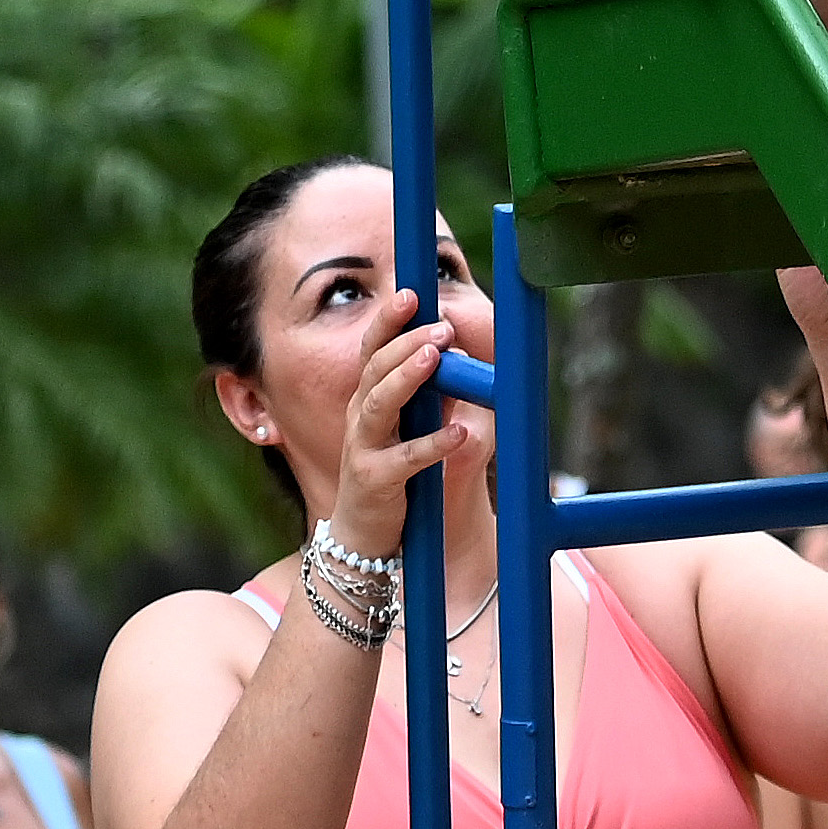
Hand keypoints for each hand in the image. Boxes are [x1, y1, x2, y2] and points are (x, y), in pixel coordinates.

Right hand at [331, 288, 487, 554]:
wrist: (368, 535)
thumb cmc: (397, 472)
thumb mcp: (417, 424)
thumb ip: (439, 392)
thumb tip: (467, 353)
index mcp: (369, 396)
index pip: (373, 348)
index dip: (389, 320)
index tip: (412, 293)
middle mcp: (360, 415)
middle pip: (375, 367)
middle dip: (407, 341)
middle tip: (441, 325)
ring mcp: (362, 448)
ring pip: (380, 404)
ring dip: (409, 376)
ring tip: (438, 356)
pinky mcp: (374, 482)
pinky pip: (404, 459)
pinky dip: (433, 444)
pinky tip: (460, 434)